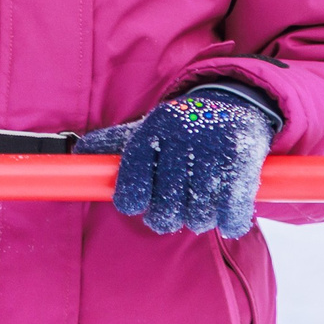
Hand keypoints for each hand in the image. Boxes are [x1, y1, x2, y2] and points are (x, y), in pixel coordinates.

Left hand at [88, 85, 280, 237]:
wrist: (234, 102)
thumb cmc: (182, 125)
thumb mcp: (146, 127)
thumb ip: (113, 143)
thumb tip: (78, 152)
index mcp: (156, 129)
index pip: (134, 177)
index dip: (132, 199)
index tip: (136, 204)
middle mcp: (184, 138)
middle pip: (167, 204)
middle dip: (165, 216)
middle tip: (169, 213)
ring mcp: (215, 151)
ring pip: (199, 211)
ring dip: (198, 218)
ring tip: (198, 208)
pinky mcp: (244, 164)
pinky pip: (233, 210)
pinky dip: (229, 221)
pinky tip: (226, 218)